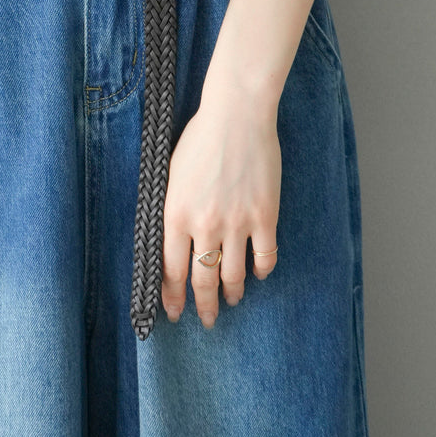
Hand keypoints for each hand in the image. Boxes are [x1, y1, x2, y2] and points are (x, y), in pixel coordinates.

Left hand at [160, 74, 281, 327]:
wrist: (236, 116)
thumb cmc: (200, 139)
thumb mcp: (171, 175)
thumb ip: (172, 209)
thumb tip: (172, 240)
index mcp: (175, 214)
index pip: (170, 269)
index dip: (172, 297)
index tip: (174, 312)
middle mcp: (204, 225)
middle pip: (202, 279)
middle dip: (203, 305)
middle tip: (206, 320)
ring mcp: (237, 223)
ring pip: (234, 274)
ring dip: (232, 292)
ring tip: (232, 299)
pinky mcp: (264, 216)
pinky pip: (265, 256)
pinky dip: (262, 270)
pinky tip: (258, 273)